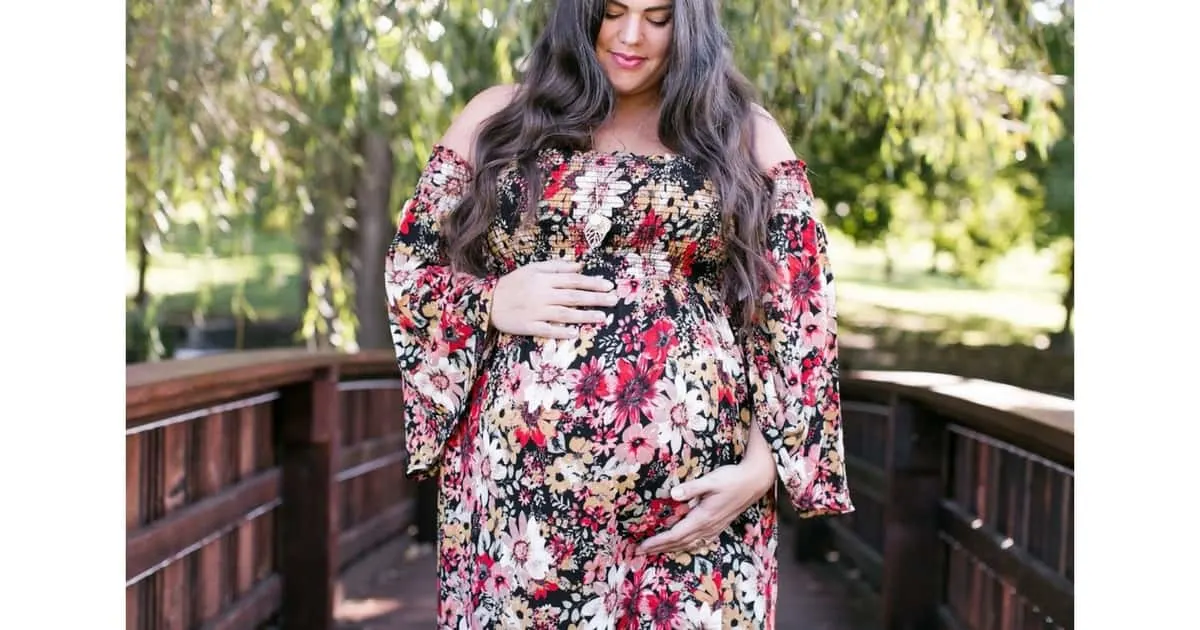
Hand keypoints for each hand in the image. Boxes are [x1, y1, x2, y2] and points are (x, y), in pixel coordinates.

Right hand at [491, 259, 617, 338]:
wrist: (487, 301)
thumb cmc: (513, 283)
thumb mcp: (533, 268)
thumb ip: (556, 267)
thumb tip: (580, 266)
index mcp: (544, 280)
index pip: (573, 280)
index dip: (592, 283)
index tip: (609, 286)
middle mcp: (542, 295)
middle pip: (573, 296)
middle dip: (595, 298)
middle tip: (614, 300)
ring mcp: (535, 312)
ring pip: (564, 314)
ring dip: (584, 315)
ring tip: (602, 317)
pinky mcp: (528, 326)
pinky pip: (547, 330)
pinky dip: (560, 331)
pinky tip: (574, 333)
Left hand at [636, 460, 776, 555]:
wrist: (754, 482)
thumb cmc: (731, 479)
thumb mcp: (711, 480)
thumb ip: (692, 487)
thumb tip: (673, 493)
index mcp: (703, 517)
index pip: (675, 534)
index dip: (658, 541)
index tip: (642, 546)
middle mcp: (708, 527)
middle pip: (679, 543)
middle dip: (659, 548)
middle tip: (640, 552)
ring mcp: (714, 528)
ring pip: (689, 544)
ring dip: (671, 548)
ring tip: (656, 551)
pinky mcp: (719, 526)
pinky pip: (699, 542)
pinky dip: (685, 546)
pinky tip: (681, 545)